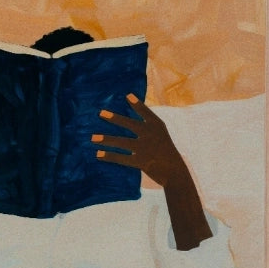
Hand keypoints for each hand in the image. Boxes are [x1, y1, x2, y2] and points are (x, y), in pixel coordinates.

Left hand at [95, 94, 210, 249]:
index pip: (146, 112)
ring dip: (106, 139)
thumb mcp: (162, 136)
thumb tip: (131, 123)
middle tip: (101, 113)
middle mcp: (151, 134)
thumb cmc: (167, 153)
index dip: (137, 104)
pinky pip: (121, 158)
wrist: (175, 171)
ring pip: (121, 142)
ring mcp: (145, 147)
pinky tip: (99, 154)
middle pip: (129, 124)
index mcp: (158, 126)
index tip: (127, 95)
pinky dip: (109, 156)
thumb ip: (148, 129)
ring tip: (93, 138)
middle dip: (114, 118)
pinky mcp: (140, 161)